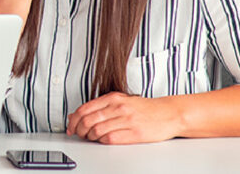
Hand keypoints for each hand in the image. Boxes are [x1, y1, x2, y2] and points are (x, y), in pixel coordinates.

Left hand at [67, 92, 181, 143]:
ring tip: (90, 138)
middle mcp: (118, 108)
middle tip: (78, 134)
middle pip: (88, 120)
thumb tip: (76, 114)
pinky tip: (102, 140)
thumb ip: (99, 107)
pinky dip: (102, 141)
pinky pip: (111, 139)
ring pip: (97, 130)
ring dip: (89, 137)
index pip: (84, 109)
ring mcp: (127, 120)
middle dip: (79, 130)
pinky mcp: (135, 133)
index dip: (74, 120)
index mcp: (113, 98)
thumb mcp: (120, 101)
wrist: (168, 114)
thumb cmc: (143, 108)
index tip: (71, 126)